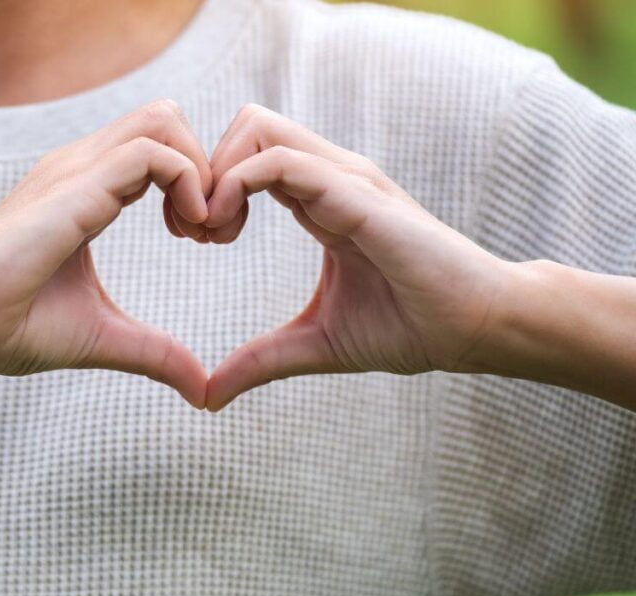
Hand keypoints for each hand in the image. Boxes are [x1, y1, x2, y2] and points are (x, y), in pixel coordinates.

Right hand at [0, 100, 211, 407]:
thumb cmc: (10, 327)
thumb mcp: (103, 337)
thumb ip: (155, 354)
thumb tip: (202, 392)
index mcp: (86, 190)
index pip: (158, 146)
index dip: (197, 184)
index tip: (202, 240)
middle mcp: (81, 168)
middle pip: (167, 118)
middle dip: (208, 166)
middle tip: (210, 232)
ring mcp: (75, 171)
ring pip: (164, 120)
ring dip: (201, 171)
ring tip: (199, 231)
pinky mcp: (74, 189)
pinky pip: (151, 153)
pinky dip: (188, 182)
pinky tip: (186, 231)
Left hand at [201, 105, 513, 410]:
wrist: (473, 328)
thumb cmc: (406, 328)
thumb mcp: (312, 345)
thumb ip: (258, 362)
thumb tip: (208, 398)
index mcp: (317, 200)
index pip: (248, 157)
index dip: (208, 189)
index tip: (194, 239)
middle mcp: (328, 178)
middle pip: (247, 126)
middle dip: (203, 169)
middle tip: (195, 231)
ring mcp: (344, 180)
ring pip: (258, 129)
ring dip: (217, 174)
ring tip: (210, 233)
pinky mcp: (357, 196)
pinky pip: (284, 162)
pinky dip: (238, 184)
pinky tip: (228, 232)